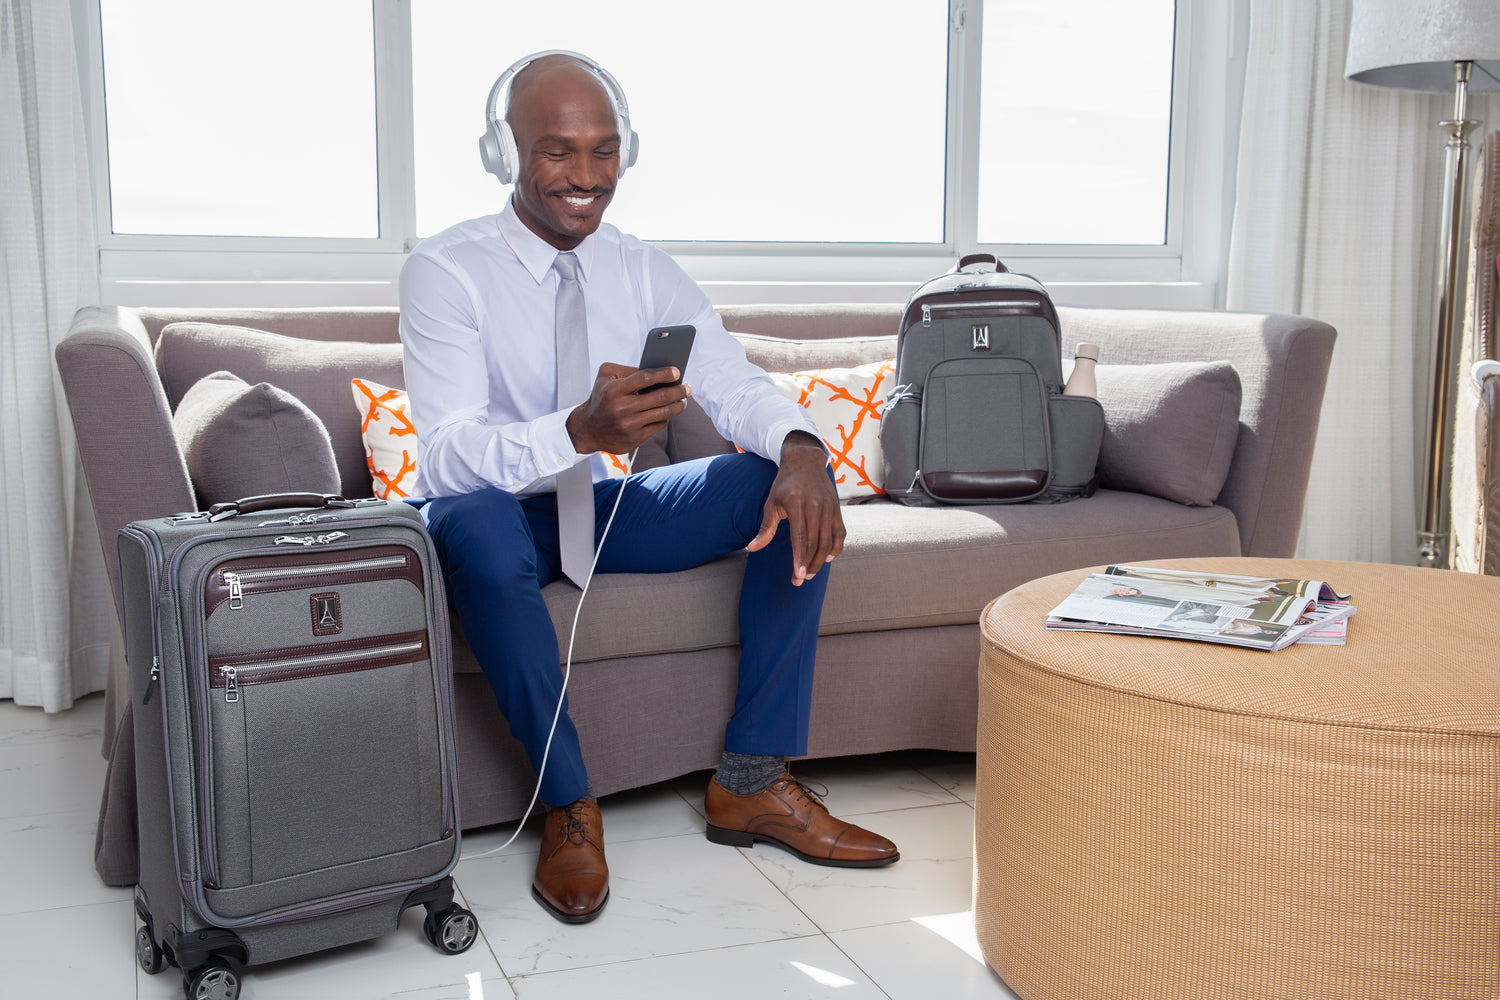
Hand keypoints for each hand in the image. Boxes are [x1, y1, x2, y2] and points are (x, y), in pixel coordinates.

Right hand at [565, 362, 690, 455]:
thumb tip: (655, 369)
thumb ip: (627, 369)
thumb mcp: (605, 377)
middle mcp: (622, 408)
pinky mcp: (635, 438)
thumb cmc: (601, 399)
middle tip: (687, 387)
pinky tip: (668, 411)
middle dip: (678, 390)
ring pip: (663, 413)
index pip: (645, 378)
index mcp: (614, 390)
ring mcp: (629, 425)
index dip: (663, 374)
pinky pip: (659, 425)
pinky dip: (666, 417)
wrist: (587, 430)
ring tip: (684, 399)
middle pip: (659, 397)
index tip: (676, 371)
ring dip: (678, 405)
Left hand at [747, 431, 845, 584]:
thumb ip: (765, 528)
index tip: (797, 576)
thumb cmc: (784, 484)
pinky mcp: (837, 509)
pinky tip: (827, 559)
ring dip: (819, 561)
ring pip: (827, 541)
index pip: (799, 538)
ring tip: (810, 573)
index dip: (799, 559)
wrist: (805, 461)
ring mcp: (829, 507)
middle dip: (808, 565)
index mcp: (796, 504)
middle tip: (801, 580)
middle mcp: (815, 506)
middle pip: (814, 543)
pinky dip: (836, 548)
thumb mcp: (772, 503)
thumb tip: (752, 548)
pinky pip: (840, 533)